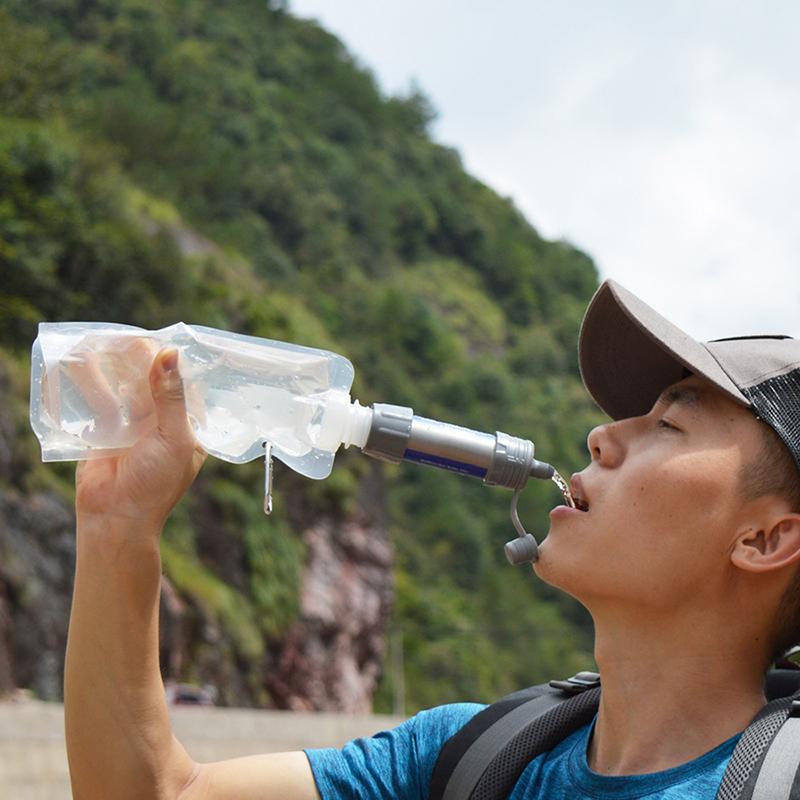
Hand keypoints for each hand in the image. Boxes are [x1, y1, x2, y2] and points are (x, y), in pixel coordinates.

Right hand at [75, 348, 206, 529]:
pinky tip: (86, 360)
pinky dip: (94, 381)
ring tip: (108, 341)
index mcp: (189, 426)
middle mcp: (163, 422)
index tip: (166, 339)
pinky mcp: (107, 430)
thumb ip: (171, 397)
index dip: (176, 364)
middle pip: (154, 382)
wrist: (115, 517)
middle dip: (143, 361)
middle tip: (132, 338)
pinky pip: (102, 400)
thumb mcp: (173, 438)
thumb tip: (169, 355)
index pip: (186, 387)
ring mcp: (134, 425)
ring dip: (117, 367)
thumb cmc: (156, 484)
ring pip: (127, 387)